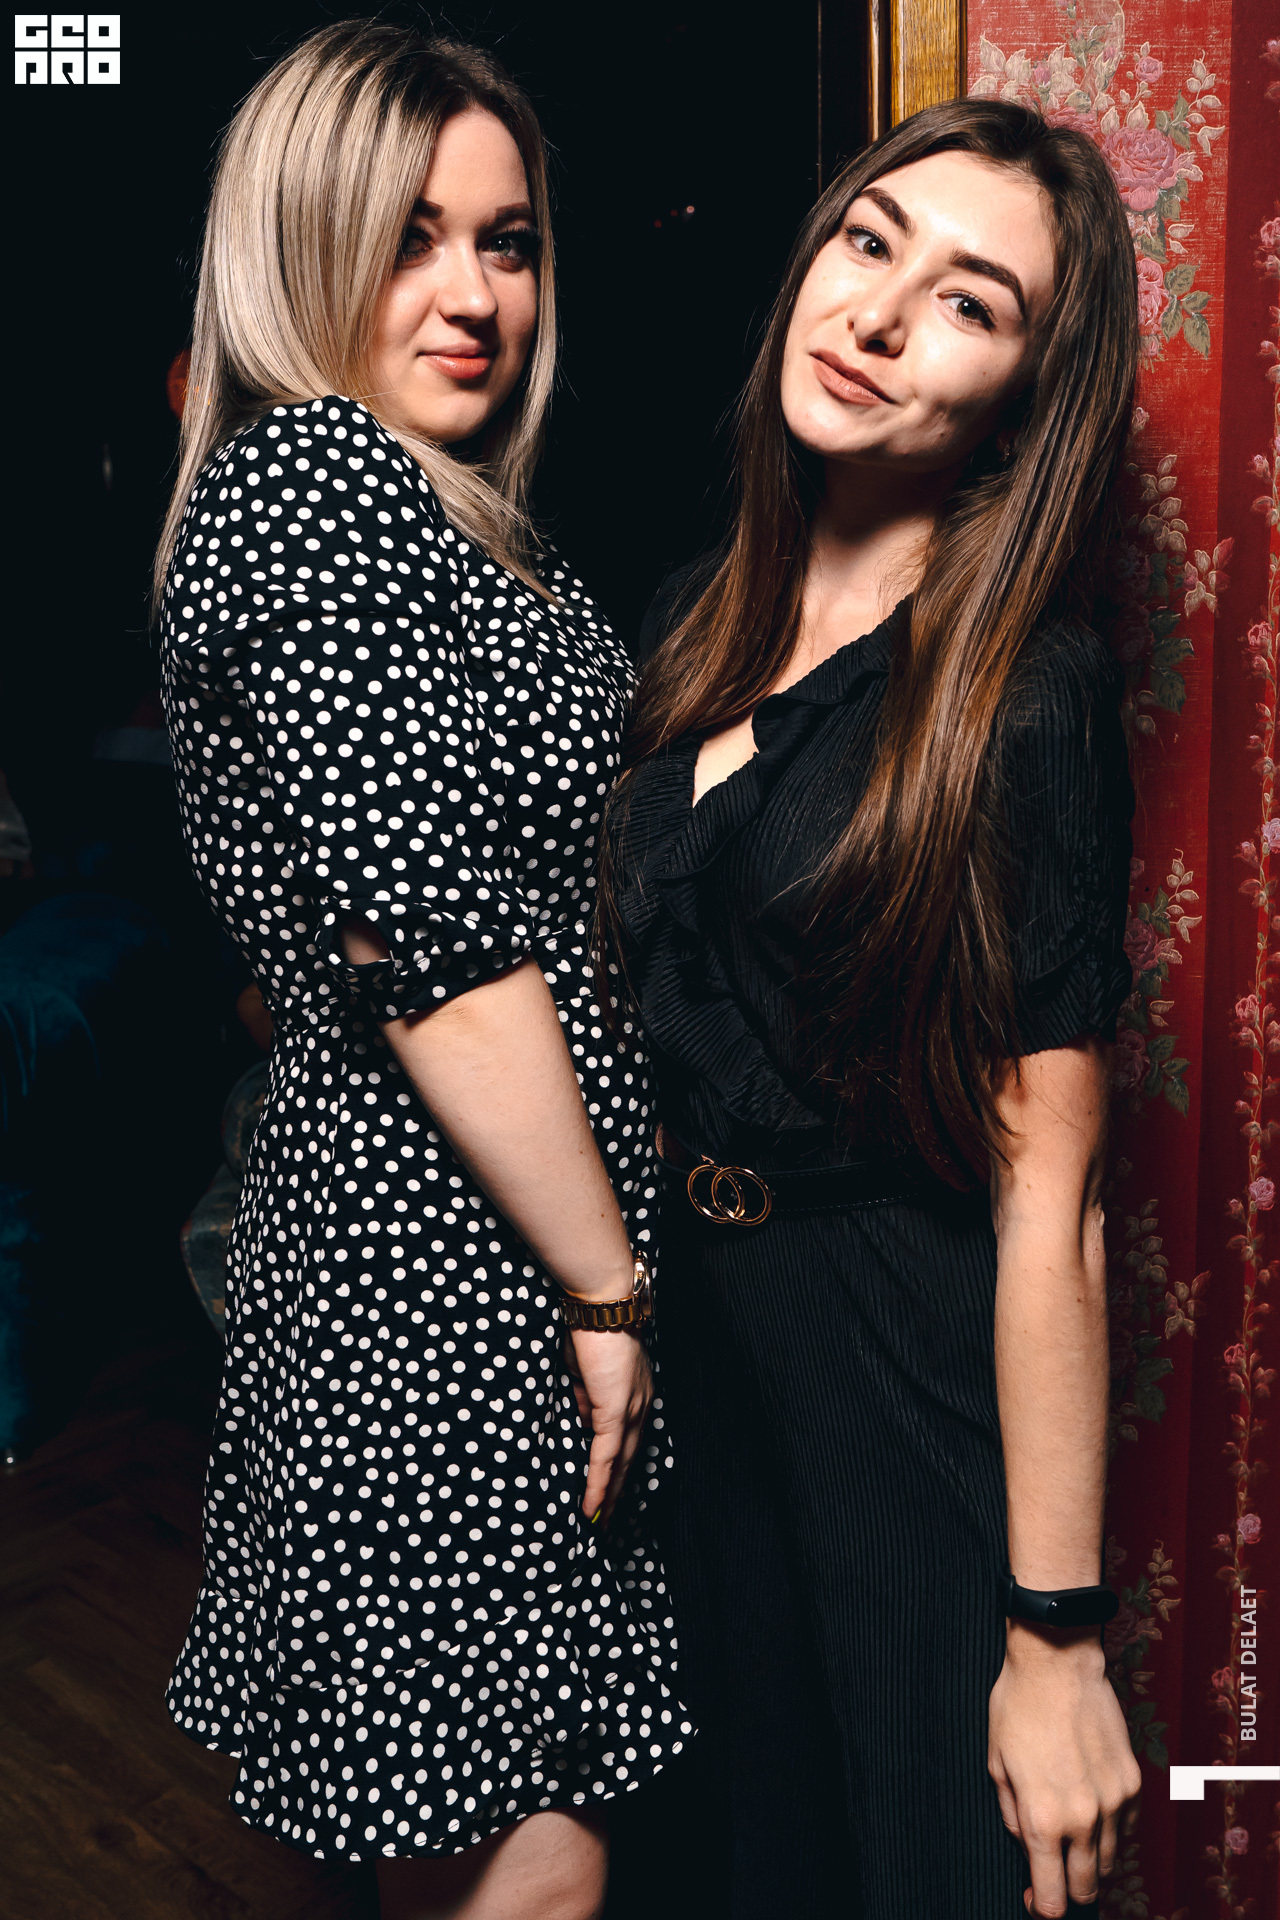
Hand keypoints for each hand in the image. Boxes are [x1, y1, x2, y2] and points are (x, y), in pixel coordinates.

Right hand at [564, 1327, 652, 1524]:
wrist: (600, 1304)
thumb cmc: (590, 1329)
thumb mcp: (586, 1372)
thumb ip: (587, 1399)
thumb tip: (583, 1423)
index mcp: (636, 1395)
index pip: (629, 1441)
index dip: (619, 1469)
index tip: (610, 1492)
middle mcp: (641, 1406)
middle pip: (630, 1460)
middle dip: (618, 1493)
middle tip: (607, 1522)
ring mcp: (632, 1410)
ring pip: (621, 1465)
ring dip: (610, 1497)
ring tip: (600, 1525)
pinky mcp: (616, 1411)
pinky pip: (607, 1456)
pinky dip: (599, 1483)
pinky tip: (593, 1506)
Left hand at [988, 1624, 1140, 1915]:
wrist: (1058, 1663)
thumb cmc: (1019, 1707)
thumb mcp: (997, 1764)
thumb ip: (1013, 1815)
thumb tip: (1028, 1844)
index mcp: (1042, 1817)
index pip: (1052, 1896)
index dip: (1042, 1906)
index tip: (1035, 1897)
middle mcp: (1083, 1818)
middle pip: (1086, 1889)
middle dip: (1068, 1889)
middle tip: (1053, 1871)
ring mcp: (1114, 1802)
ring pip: (1108, 1860)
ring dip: (1089, 1859)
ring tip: (1070, 1831)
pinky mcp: (1132, 1783)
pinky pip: (1125, 1827)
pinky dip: (1109, 1828)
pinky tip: (1091, 1805)